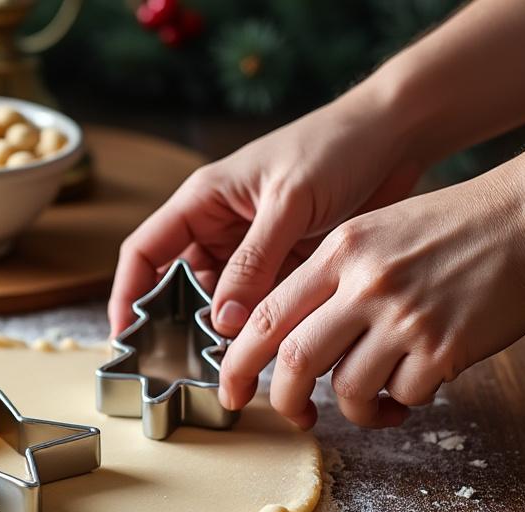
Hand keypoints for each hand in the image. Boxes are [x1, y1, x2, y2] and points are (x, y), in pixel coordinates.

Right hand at [109, 89, 421, 337]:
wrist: (399, 133)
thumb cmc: (337, 146)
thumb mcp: (289, 203)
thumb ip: (254, 262)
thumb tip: (223, 321)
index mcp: (202, 201)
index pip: (145, 252)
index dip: (127, 295)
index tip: (125, 338)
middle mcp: (220, 227)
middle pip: (180, 285)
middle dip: (179, 324)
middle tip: (186, 365)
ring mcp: (254, 248)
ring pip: (224, 301)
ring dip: (226, 331)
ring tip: (230, 365)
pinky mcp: (288, 262)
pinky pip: (264, 302)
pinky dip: (264, 327)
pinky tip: (270, 351)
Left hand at [219, 148, 524, 428]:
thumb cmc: (454, 226)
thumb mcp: (375, 232)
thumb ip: (329, 278)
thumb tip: (285, 338)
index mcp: (339, 252)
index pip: (265, 318)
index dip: (237, 363)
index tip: (231, 390)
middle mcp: (365, 283)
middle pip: (293, 362)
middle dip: (283, 401)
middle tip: (291, 416)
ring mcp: (405, 317)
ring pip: (348, 389)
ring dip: (356, 408)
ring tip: (373, 403)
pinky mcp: (445, 347)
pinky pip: (403, 394)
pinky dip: (403, 399)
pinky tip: (418, 381)